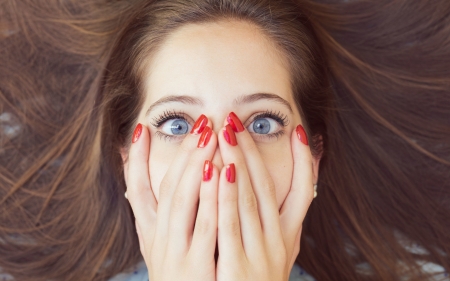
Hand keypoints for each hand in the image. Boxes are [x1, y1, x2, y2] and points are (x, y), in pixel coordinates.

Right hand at [124, 116, 218, 280]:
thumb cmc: (179, 277)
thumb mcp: (160, 248)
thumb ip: (156, 214)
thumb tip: (139, 181)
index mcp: (151, 234)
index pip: (140, 188)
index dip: (139, 158)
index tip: (145, 128)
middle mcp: (158, 241)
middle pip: (168, 188)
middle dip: (184, 153)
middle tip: (201, 123)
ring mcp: (175, 254)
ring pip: (182, 201)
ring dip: (196, 166)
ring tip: (209, 136)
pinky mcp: (195, 267)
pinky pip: (204, 226)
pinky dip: (210, 197)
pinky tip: (220, 171)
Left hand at [216, 114, 314, 280]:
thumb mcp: (276, 253)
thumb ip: (278, 222)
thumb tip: (279, 190)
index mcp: (289, 237)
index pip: (303, 192)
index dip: (304, 161)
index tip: (299, 131)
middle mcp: (279, 242)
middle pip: (267, 187)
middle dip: (251, 152)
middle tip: (236, 121)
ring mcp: (261, 255)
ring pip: (250, 200)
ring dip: (238, 164)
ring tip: (226, 133)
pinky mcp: (238, 268)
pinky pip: (230, 226)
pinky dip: (225, 196)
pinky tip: (216, 171)